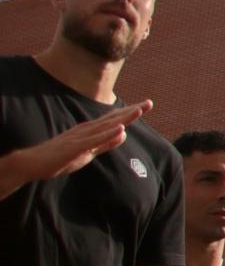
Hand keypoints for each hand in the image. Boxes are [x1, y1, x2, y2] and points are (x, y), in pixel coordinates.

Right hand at [1, 101, 151, 185]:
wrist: (32, 163)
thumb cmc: (60, 158)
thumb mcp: (89, 152)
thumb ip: (106, 143)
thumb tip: (123, 133)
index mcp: (90, 131)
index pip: (114, 120)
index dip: (130, 113)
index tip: (146, 105)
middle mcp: (86, 130)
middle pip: (113, 119)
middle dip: (131, 111)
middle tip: (149, 103)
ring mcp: (80, 137)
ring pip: (105, 126)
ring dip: (122, 118)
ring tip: (139, 110)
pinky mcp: (75, 147)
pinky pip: (94, 140)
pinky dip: (107, 134)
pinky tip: (119, 128)